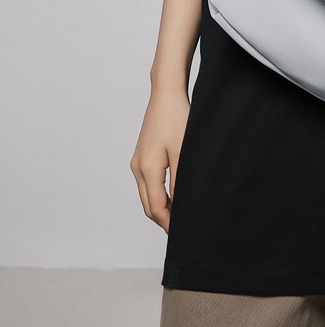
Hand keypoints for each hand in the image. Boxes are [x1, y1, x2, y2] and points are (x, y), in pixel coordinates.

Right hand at [130, 84, 189, 233]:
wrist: (166, 93)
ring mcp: (138, 161)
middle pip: (148, 204)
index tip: (182, 233)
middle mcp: (138, 167)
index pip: (156, 207)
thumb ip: (180, 179)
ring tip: (179, 215)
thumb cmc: (176, 117)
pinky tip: (173, 195)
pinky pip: (148, 182)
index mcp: (147, 169)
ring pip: (147, 194)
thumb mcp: (183, 150)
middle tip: (181, 229)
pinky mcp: (142, 154)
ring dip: (160, 207)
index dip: (168, 223)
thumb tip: (181, 204)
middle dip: (163, 219)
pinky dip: (158, 194)